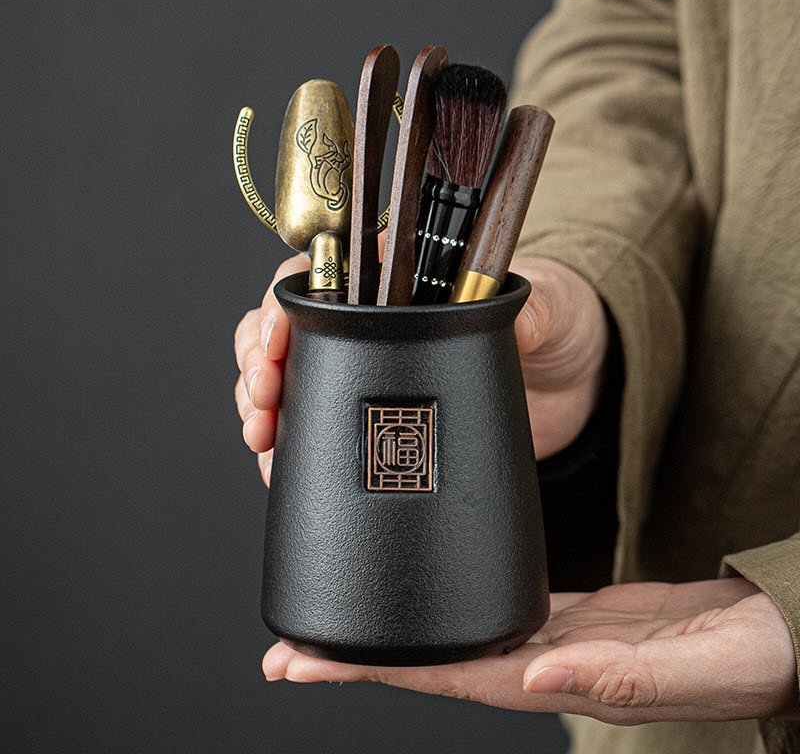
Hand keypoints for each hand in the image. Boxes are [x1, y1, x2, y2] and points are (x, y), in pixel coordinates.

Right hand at [234, 253, 607, 485]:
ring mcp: (367, 373)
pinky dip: (285, 448)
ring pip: (287, 381)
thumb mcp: (545, 309)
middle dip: (261, 362)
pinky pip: (312, 431)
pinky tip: (276, 463)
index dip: (282, 304)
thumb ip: (524, 307)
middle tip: (265, 396)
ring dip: (260, 406)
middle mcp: (370, 322)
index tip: (276, 340)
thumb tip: (500, 298)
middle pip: (286, 329)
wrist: (570, 387)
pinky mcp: (374, 422)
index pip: (318, 276)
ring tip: (262, 434)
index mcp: (399, 280)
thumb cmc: (555, 328)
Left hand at [261, 578, 798, 723]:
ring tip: (333, 620)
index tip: (307, 663)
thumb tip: (536, 673)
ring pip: (450, 632)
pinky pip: (484, 603)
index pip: (450, 677)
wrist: (773, 636)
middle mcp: (539, 661)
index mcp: (560, 678)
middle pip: (431, 660)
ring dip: (391, 629)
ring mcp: (546, 635)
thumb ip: (619, 672)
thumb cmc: (747, 659)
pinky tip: (418, 586)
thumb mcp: (696, 663)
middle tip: (286, 649)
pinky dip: (441, 597)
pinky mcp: (561, 608)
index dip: (377, 670)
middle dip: (356, 658)